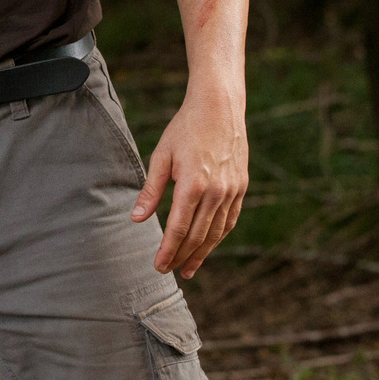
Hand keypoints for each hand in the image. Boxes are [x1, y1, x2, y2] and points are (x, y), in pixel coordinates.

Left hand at [132, 84, 247, 278]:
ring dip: (202, 253)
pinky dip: (218, 236)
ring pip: (217, 231)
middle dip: (182, 256)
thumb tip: (136, 219)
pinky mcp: (241, 187)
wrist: (219, 108)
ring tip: (188, 268)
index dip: (168, 250)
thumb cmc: (185, 129)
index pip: (179, 228)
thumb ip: (151, 190)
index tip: (158, 265)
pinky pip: (230, 219)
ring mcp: (232, 190)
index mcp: (193, 184)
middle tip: (168, 271)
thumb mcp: (162, 156)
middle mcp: (217, 192)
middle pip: (199, 235)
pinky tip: (208, 245)